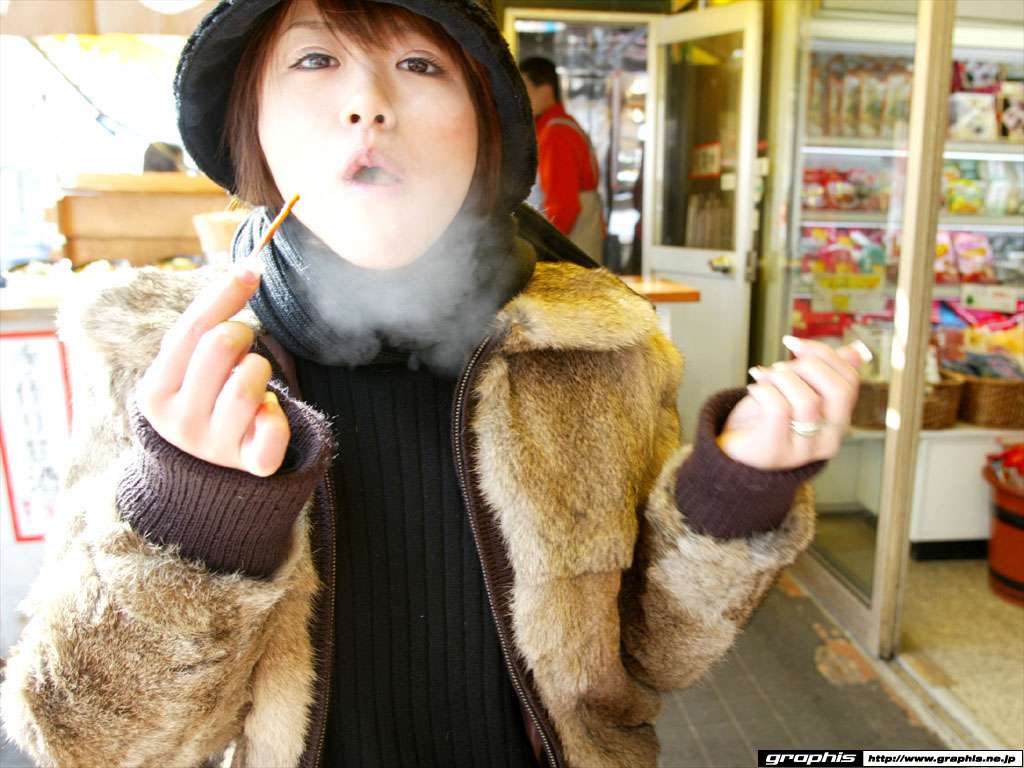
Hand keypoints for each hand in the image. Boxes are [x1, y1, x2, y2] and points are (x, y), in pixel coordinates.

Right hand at [135, 260, 289, 476]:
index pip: (191, 329)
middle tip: (240, 351)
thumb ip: (208, 320)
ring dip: (260, 373)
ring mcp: (213, 446)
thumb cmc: (203, 399)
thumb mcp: (188, 365)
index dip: (224, 294)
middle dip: (241, 336)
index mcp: (155, 391)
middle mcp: (179, 422)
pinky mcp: (250, 465)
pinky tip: (267, 412)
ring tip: (252, 386)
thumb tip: (249, 266)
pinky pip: (274, 429)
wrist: (207, 471)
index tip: (252, 269)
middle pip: (221, 346)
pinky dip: (278, 415)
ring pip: (249, 383)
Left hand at [717, 336, 869, 470]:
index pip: (850, 381)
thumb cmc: (765, 417)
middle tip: (779, 367)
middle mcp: (827, 440)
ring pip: (808, 400)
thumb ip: (823, 371)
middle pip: (839, 391)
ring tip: (763, 378)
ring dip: (781, 378)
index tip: (794, 344)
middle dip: (808, 366)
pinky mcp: (774, 452)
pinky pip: (778, 410)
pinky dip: (763, 390)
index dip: (824, 354)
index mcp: (838, 423)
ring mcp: (802, 451)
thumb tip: (855, 350)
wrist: (734, 450)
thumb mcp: (796, 390)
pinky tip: (754, 390)